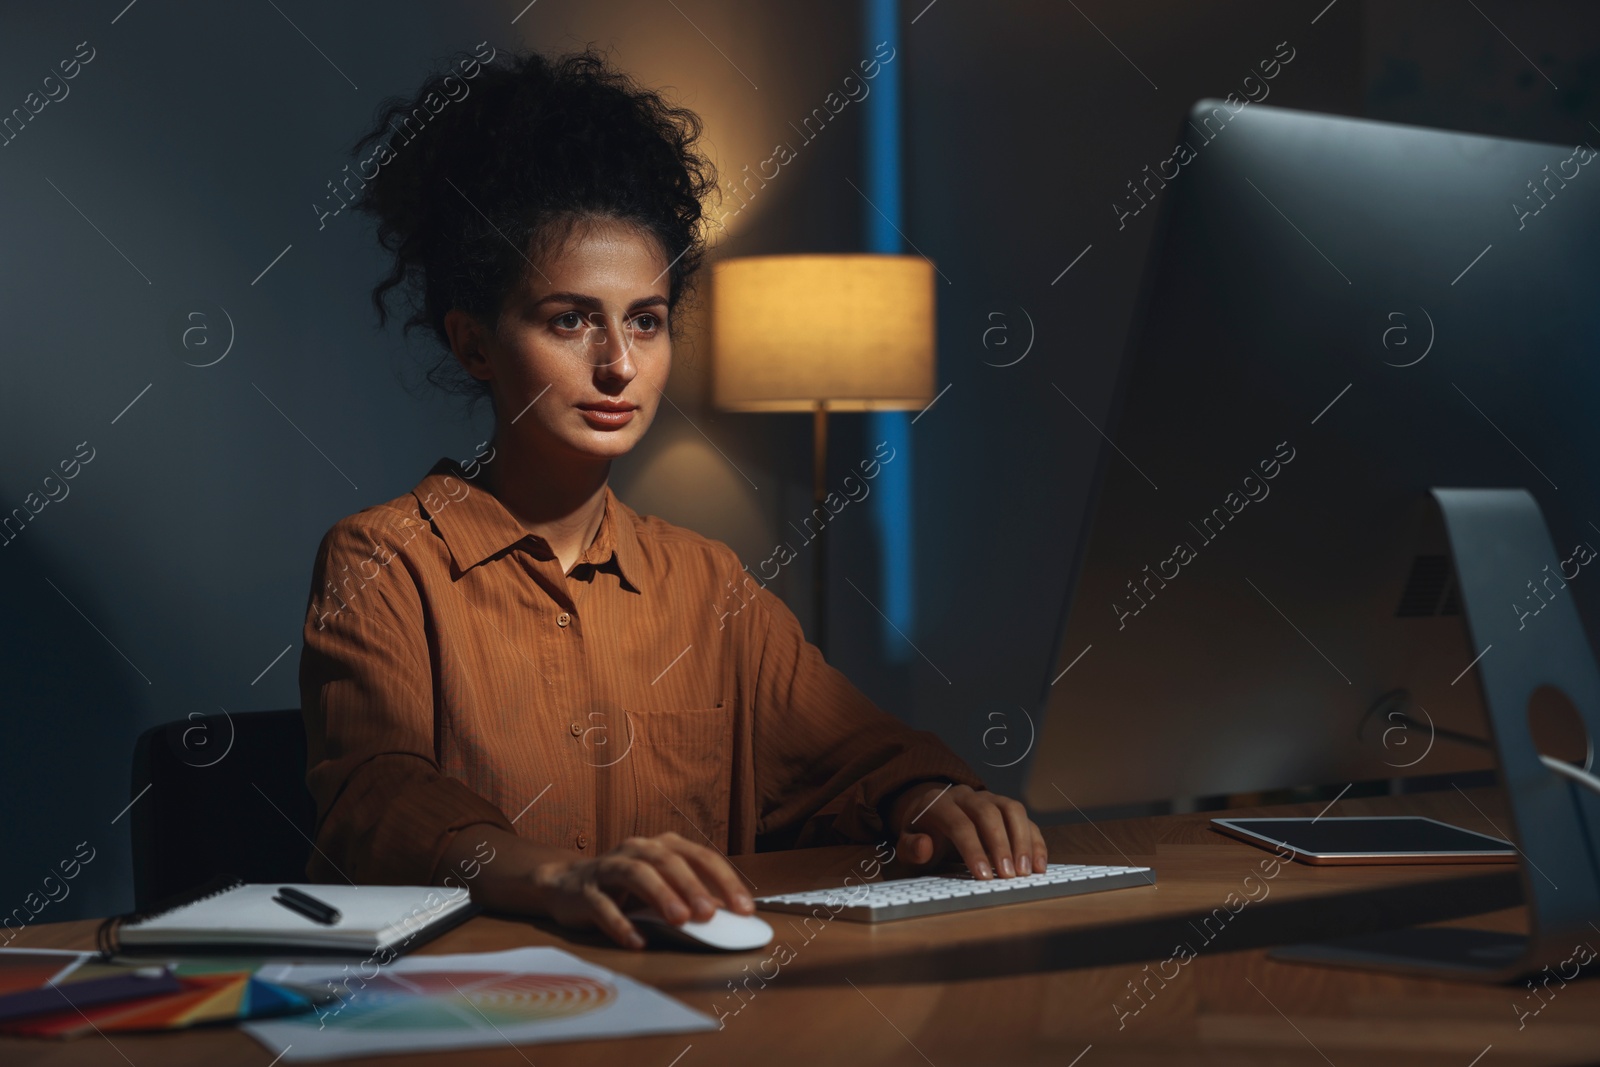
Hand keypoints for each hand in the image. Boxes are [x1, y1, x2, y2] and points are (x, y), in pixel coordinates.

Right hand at [530, 831, 755, 949]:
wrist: (567, 886)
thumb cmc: (626, 890)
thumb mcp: (662, 890)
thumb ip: (692, 899)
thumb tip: (729, 919)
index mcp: (663, 846)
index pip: (701, 857)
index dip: (725, 881)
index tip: (745, 909)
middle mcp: (637, 850)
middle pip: (668, 861)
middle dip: (692, 887)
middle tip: (709, 915)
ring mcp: (608, 868)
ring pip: (636, 874)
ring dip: (660, 895)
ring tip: (679, 920)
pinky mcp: (584, 892)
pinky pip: (602, 906)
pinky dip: (620, 923)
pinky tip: (637, 941)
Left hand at [886, 782, 1046, 878]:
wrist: (930, 813)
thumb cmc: (921, 834)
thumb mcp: (907, 844)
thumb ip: (911, 848)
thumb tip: (924, 846)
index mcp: (939, 803)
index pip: (959, 823)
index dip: (973, 849)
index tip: (984, 876)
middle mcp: (966, 796)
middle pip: (988, 813)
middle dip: (1000, 845)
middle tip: (1008, 875)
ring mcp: (989, 798)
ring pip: (1011, 809)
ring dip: (1022, 841)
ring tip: (1026, 872)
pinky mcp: (1005, 808)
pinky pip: (1025, 819)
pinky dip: (1035, 841)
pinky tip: (1038, 865)